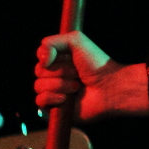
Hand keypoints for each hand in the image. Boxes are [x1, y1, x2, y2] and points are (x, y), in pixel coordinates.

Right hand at [34, 31, 148, 119]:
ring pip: (38, 86)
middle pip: (38, 71)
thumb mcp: (76, 40)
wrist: (110, 87)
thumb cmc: (97, 64)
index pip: (41, 58)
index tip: (69, 58)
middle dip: (60, 71)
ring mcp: (55, 93)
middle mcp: (56, 76)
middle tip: (78, 74)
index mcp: (60, 61)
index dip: (51, 57)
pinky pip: (39, 101)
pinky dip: (52, 97)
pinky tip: (66, 98)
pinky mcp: (55, 109)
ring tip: (78, 86)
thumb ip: (52, 41)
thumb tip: (40, 60)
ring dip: (60, 84)